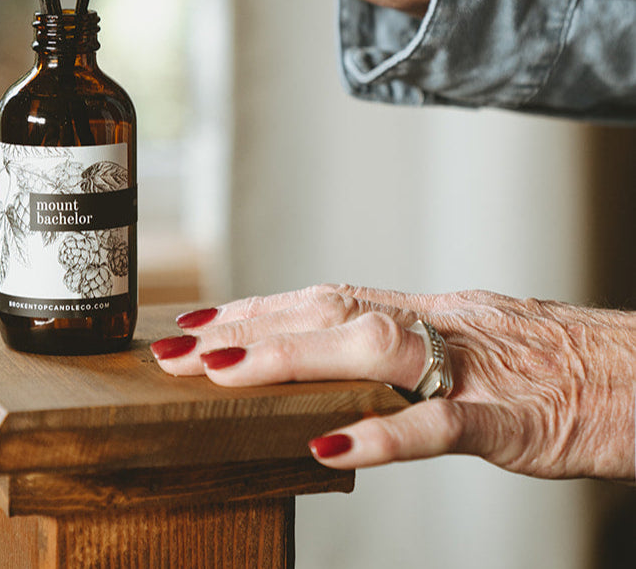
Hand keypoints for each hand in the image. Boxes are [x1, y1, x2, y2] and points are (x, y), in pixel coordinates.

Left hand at [151, 284, 635, 480]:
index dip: (256, 306)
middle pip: (328, 309)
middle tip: (175, 347)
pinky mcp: (513, 417)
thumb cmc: (567, 371)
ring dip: (287, 356)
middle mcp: (440, 323)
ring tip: (220, 371)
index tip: (196, 320)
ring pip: (370, 346)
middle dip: (246, 326)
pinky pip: (443, 423)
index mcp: (429, 311)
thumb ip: (412, 351)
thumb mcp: (478, 346)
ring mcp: (475, 366)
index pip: (325, 296)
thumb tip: (345, 358)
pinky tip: (327, 446)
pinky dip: (382, 432)